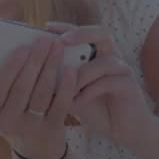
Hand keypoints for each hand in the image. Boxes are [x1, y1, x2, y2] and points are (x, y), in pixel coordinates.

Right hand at [0, 36, 77, 158]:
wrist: (35, 148)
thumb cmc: (15, 113)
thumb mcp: (1, 102)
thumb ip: (2, 79)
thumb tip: (10, 46)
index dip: (11, 66)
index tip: (23, 47)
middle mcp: (6, 121)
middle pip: (22, 87)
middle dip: (35, 60)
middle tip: (45, 41)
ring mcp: (30, 127)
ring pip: (41, 93)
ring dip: (51, 67)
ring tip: (57, 48)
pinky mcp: (51, 130)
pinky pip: (59, 104)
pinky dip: (66, 85)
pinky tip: (70, 69)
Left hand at [46, 22, 155, 146]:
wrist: (120, 130)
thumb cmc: (93, 108)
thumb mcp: (70, 92)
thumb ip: (57, 79)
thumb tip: (29, 71)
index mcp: (96, 54)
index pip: (82, 33)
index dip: (65, 27)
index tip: (46, 27)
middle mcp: (111, 57)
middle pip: (102, 34)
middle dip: (82, 34)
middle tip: (62, 41)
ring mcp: (122, 71)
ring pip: (104, 61)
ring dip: (82, 74)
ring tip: (65, 87)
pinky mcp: (129, 86)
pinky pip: (109, 82)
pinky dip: (90, 91)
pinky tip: (77, 101)